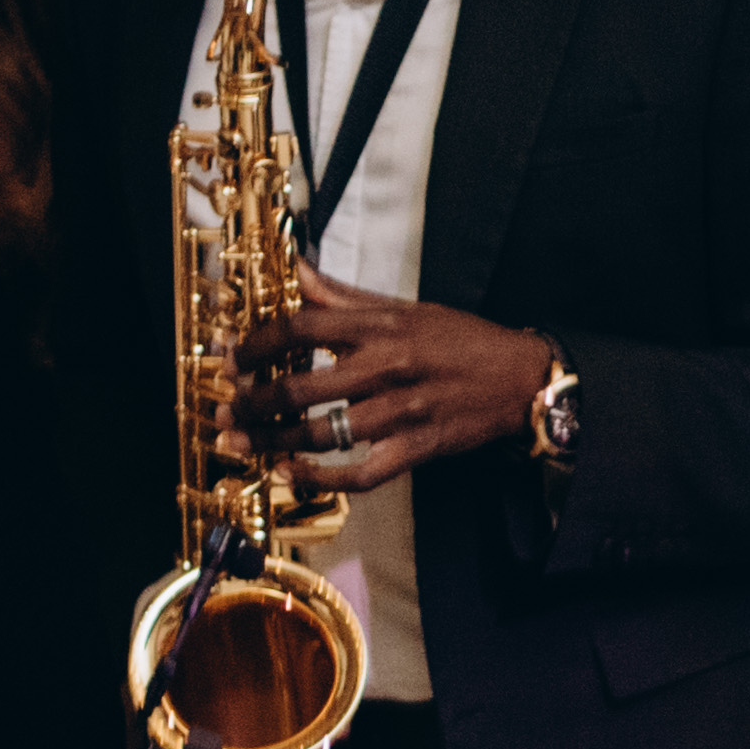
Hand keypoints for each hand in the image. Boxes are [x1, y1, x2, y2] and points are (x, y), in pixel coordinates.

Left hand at [224, 267, 547, 490]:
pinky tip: (293, 474)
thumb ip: (344, 295)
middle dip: (253, 401)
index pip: (302, 328)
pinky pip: (360, 473)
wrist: (524, 378)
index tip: (232, 356)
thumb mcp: (406, 307)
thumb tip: (297, 270)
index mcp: (382, 327)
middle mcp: (387, 368)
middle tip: (226, 407)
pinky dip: (321, 478)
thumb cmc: (464, 340)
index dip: (257, 344)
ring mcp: (401, 412)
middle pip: (301, 387)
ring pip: (321, 433)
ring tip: (241, 443)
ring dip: (272, 441)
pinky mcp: (417, 448)